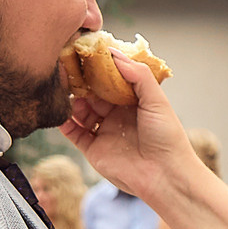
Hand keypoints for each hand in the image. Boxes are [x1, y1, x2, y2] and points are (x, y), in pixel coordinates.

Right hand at [59, 53, 198, 198]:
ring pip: (80, 111)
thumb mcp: (157, 100)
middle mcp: (117, 116)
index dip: (99, 69)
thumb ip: (138, 75)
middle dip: (81, 83)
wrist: (164, 175)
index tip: (85, 55)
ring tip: (65, 90)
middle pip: (93, 94)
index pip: (111, 81)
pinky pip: (73, 132)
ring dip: (72, 100)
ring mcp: (104, 132)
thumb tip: (114, 53)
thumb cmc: (167, 137)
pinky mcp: (93, 150)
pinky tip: (60, 111)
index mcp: (134, 103)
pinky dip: (64, 122)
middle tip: (69, 69)